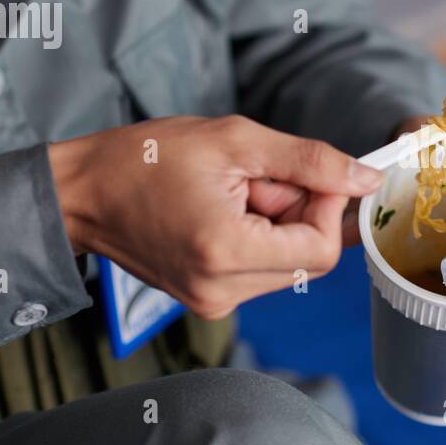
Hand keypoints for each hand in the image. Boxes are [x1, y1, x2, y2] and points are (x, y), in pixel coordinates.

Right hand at [49, 115, 383, 318]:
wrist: (80, 193)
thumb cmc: (145, 159)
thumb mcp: (235, 141)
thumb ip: (309, 162)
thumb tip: (365, 179)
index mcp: (227, 254)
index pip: (322, 249)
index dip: (325, 206)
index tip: (299, 173)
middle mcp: (222, 292)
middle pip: (308, 258)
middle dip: (295, 211)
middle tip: (252, 179)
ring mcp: (213, 302)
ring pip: (288, 264)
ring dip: (275, 224)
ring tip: (229, 194)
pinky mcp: (207, 301)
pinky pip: (260, 270)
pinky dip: (255, 237)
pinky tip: (219, 213)